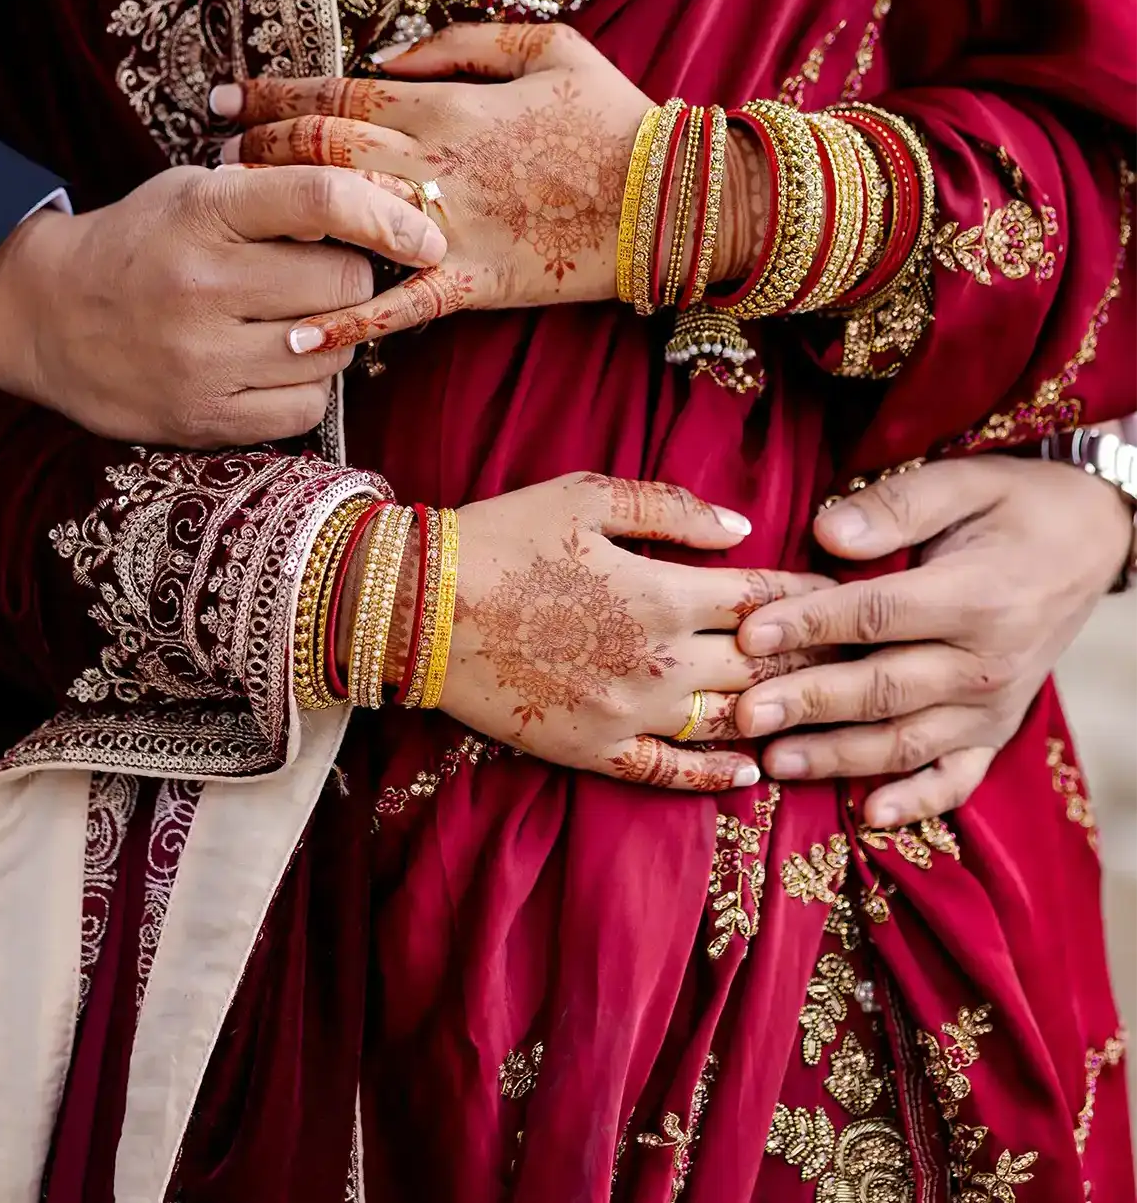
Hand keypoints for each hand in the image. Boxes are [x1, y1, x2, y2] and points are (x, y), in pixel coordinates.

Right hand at [0, 165, 445, 445]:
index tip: (426, 236)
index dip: (390, 216)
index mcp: (203, 212)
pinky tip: (277, 368)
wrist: (45, 317)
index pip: (321, 201)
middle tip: (325, 279)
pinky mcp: (203, 418)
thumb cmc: (141, 244)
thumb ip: (276, 194)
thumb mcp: (193, 191)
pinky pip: (306, 408)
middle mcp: (202, 285)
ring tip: (291, 322)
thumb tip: (383, 203)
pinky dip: (308, 389)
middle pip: (345, 284)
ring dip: (335, 336)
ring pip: (335, 351)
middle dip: (353, 280)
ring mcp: (201, 359)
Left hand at [216, 22, 723, 353]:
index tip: (223, 95)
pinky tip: (300, 338)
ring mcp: (452, 224)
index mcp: (449, 103)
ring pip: (345, 217)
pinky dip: (351, 322)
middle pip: (323, 149)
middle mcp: (436, 161)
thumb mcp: (550, 47)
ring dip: (282, 220)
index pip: (338, 90)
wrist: (672, 197)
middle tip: (208, 152)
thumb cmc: (616, 117)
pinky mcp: (476, 281)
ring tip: (230, 225)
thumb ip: (464, 41)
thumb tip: (392, 53)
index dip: (274, 92)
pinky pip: (402, 305)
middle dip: (258, 147)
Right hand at [436, 472, 834, 790]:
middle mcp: (662, 660)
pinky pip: (672, 773)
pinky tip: (750, 774)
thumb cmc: (503, 538)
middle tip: (853, 654)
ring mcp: (632, 713)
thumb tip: (742, 530)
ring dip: (780, 713)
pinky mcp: (597, 751)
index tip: (842, 594)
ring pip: (731, 719)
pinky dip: (717, 777)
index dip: (809, 595)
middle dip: (813, 655)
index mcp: (665, 592)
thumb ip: (671, 510)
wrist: (420, 606)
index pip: (764, 597)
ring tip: (820, 709)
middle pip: (762, 663)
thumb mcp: (586, 497)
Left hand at [732, 455, 1131, 824]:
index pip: (879, 615)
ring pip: (907, 741)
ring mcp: (994, 704)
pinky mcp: (997, 729)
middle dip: (809, 703)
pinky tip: (868, 815)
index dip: (811, 624)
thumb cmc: (1017, 504)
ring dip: (839, 757)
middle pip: (884, 687)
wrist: (1095, 539)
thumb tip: (828, 534)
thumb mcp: (965, 481)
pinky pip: (958, 777)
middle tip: (744, 713)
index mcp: (978, 596)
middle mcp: (988, 662)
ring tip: (775, 761)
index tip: (750, 633)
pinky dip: (916, 801)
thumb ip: (897, 505)